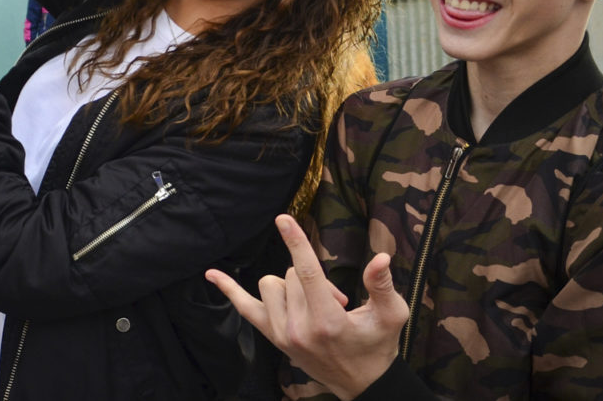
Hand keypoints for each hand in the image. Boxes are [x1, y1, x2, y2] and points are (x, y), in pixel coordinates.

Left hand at [205, 215, 407, 400]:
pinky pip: (244, 308)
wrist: (360, 383)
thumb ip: (382, 286)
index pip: (306, 273)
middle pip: (291, 275)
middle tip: (338, 302)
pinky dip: (229, 290)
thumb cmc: (377, 346)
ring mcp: (281, 334)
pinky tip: (212, 274)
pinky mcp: (272, 336)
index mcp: (327, 321)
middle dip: (313, 279)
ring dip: (292, 286)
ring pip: (271, 284)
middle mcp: (298, 328)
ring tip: (317, 306)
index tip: (283, 218)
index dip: (295, 243)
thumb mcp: (391, 316)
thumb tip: (381, 257)